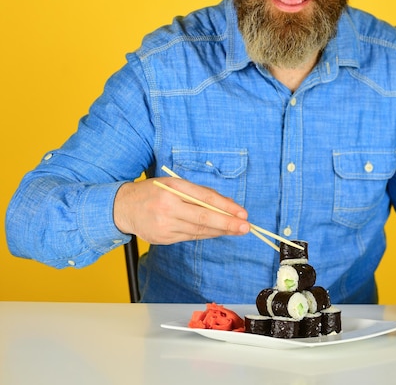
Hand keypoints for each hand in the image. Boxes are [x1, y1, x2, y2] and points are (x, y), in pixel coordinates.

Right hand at [113, 177, 249, 244]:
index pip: (205, 199)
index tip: (242, 213)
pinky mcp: (163, 238)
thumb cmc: (153, 191)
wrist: (123, 207)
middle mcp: (168, 207)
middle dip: (228, 223)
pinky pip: (190, 237)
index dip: (226, 207)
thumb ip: (199, 193)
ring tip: (236, 230)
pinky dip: (206, 235)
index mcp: (172, 188)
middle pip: (204, 218)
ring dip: (220, 231)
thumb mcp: (174, 184)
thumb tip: (226, 203)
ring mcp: (165, 225)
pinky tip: (217, 232)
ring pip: (199, 230)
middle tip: (245, 227)